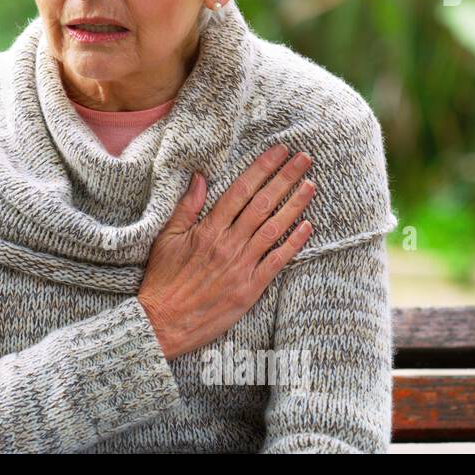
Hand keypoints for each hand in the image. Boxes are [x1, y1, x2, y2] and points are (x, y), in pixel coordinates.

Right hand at [138, 144, 315, 360]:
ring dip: (295, 205)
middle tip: (304, 158)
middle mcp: (228, 244)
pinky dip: (294, 244)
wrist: (163, 322)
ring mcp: (241, 267)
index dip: (261, 168)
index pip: (240, 190)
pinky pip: (277, 262)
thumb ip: (186, 208)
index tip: (278, 151)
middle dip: (285, 178)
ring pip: (274, 229)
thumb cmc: (163, 280)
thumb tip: (199, 177)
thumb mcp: (167, 239)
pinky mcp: (250, 289)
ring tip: (311, 185)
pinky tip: (307, 227)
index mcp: (208, 230)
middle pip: (262, 204)